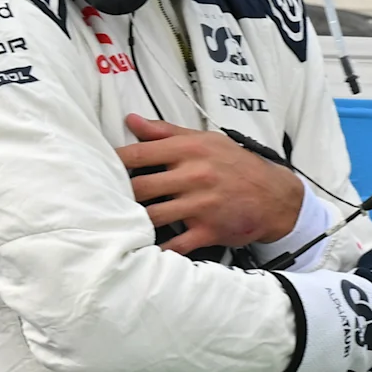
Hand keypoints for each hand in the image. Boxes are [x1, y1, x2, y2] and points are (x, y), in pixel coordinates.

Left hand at [118, 116, 306, 255]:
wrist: (274, 196)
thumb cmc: (237, 165)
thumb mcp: (206, 140)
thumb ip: (166, 132)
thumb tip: (132, 121)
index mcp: (189, 149)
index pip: (139, 154)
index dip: (113, 162)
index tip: (97, 167)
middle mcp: (193, 175)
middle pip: (140, 187)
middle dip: (119, 195)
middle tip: (102, 200)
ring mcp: (200, 204)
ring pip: (153, 216)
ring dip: (133, 221)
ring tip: (115, 223)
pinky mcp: (208, 230)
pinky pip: (176, 244)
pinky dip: (158, 250)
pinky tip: (142, 250)